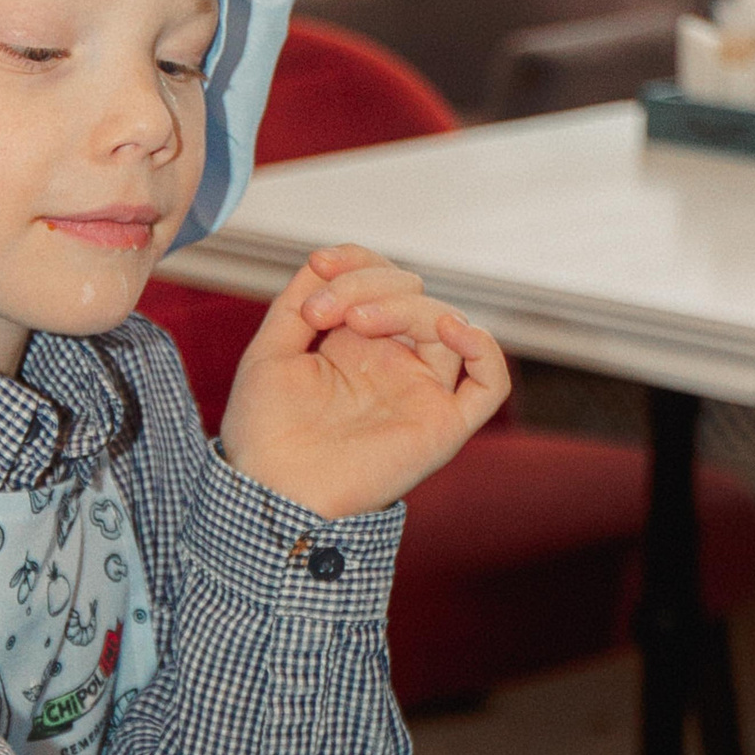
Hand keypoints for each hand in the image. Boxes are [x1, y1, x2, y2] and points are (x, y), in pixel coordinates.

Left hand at [219, 249, 509, 520]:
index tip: (319, 264)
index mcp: (354, 346)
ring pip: (446, 323)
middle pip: (411, 294)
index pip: (378, 281)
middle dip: (367, 284)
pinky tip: (450, 329)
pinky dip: (484, 348)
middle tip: (321, 311)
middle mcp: (393, 364)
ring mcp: (420, 392)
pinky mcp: (443, 425)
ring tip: (355, 320)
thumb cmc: (264, 435)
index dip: (357, 261)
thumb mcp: (269, 354)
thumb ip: (295, 303)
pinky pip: (490, 383)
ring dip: (403, 305)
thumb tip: (323, 262)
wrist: (271, 492)